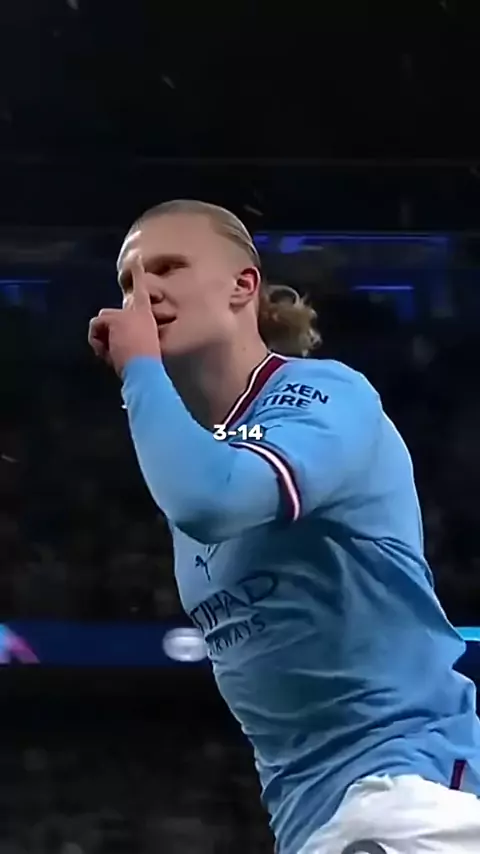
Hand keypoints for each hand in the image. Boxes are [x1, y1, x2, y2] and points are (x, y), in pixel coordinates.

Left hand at [88, 256, 160, 374]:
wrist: (145, 370)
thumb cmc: (144, 367)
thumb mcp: (137, 350)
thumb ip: (125, 340)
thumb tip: (107, 346)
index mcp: (146, 317)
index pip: (141, 292)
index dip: (138, 275)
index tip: (136, 259)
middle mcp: (137, 311)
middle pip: (107, 315)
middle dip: (103, 333)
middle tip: (113, 352)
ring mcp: (126, 313)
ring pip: (99, 323)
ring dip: (101, 339)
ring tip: (114, 353)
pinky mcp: (116, 319)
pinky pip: (95, 327)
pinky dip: (97, 341)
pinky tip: (109, 351)